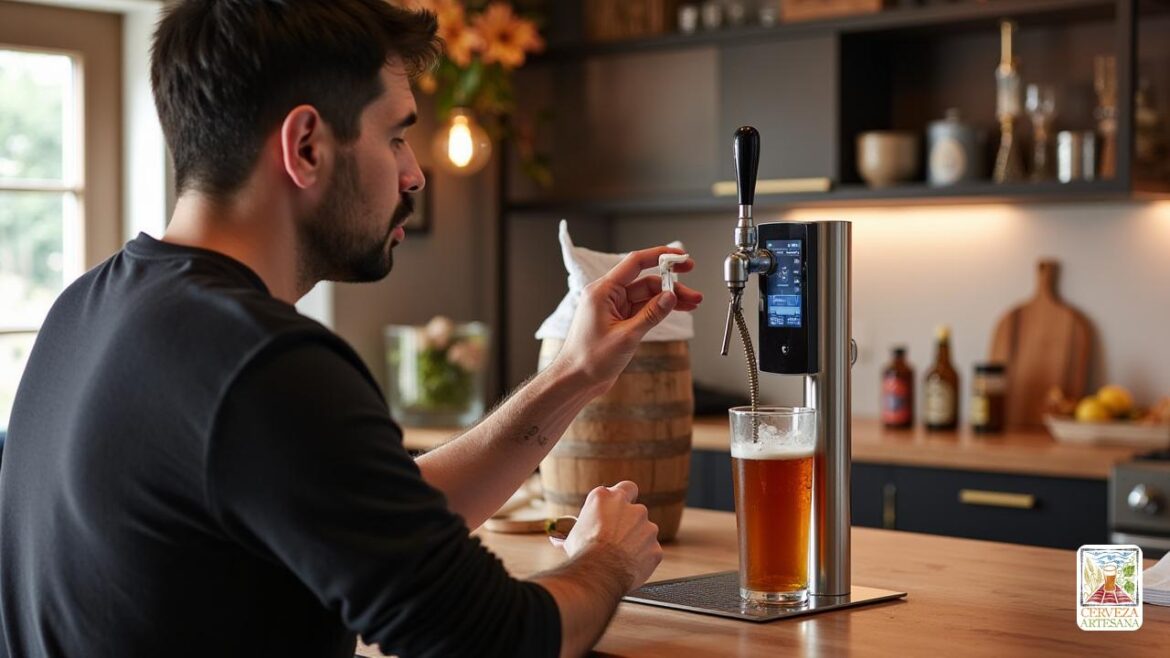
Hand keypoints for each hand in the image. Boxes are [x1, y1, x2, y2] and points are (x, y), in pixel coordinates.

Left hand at [557, 246, 702, 390]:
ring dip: (669, 299)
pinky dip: (659, 309)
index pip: (635, 263)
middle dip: (672, 286)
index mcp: (602, 291)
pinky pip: (643, 309)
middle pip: (646, 282)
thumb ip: (651, 315)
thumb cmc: (589, 360)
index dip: (660, 256)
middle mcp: (608, 295)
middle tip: (694, 294)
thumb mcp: (626, 336)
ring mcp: (614, 308)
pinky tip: (676, 310)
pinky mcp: (619, 321)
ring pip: (647, 296)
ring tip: (692, 304)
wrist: (576, 381)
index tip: (681, 257)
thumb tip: (671, 297)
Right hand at [559, 481, 662, 592]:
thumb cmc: (582, 552)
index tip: (621, 508)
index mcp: (606, 498)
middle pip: (636, 510)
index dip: (625, 498)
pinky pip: (650, 551)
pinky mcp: (655, 547)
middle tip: (619, 537)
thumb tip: (557, 539)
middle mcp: (630, 507)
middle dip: (631, 523)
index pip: (626, 488)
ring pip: (646, 531)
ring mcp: (646, 526)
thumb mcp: (572, 537)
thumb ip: (573, 533)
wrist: (599, 573)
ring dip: (638, 540)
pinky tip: (630, 566)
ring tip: (621, 556)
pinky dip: (643, 558)